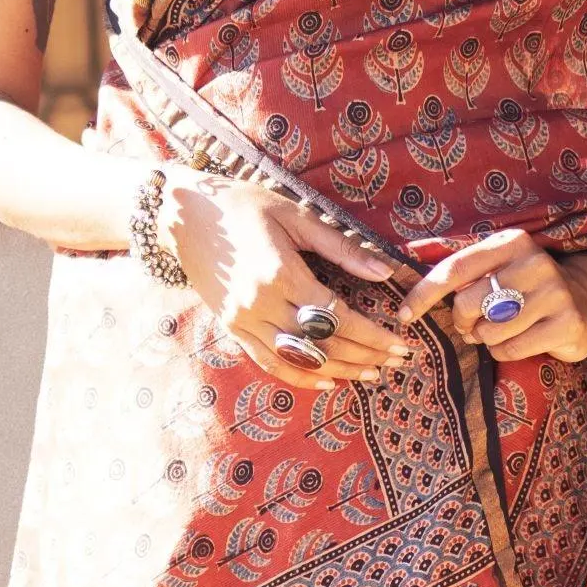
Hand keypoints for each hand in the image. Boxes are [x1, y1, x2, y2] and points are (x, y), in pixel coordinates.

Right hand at [167, 176, 410, 391]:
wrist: (184, 214)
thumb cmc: (245, 205)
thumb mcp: (296, 216)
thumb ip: (341, 248)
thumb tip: (385, 271)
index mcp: (281, 272)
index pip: (338, 317)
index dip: (373, 335)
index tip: (402, 343)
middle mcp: (261, 303)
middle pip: (323, 344)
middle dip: (366, 356)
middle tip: (397, 361)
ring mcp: (243, 320)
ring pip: (299, 360)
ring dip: (339, 371)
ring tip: (371, 374)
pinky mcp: (231, 328)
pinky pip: (269, 363)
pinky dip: (300, 377)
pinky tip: (328, 381)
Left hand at [395, 228, 586, 364]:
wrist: (586, 303)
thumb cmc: (527, 289)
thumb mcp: (499, 269)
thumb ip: (463, 275)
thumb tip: (411, 299)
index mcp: (511, 242)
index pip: (454, 269)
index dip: (423, 294)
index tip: (403, 315)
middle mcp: (534, 262)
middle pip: (467, 306)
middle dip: (464, 323)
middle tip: (476, 324)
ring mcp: (554, 292)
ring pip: (488, 333)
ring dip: (488, 340)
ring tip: (506, 330)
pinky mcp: (566, 323)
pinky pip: (510, 350)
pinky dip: (506, 353)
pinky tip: (523, 340)